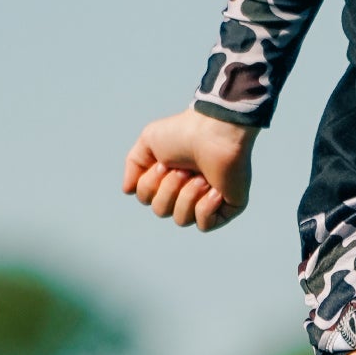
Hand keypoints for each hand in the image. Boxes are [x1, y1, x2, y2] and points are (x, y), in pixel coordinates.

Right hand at [122, 108, 257, 231]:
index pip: (146, 198)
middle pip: (160, 210)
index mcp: (169, 176)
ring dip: (187, 196)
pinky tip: (215, 190)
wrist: (216, 129)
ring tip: (201, 178)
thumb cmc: (185, 131)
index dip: (150, 184)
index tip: (164, 163)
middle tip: (185, 169)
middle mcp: (187, 189)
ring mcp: (207, 199)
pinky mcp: (227, 206)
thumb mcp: (149, 141)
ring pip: (181, 220)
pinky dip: (205, 208)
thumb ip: (134, 164)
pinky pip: (205, 225)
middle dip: (169, 189)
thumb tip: (128, 190)